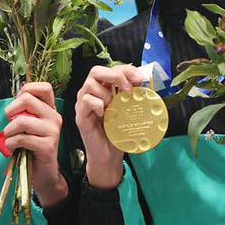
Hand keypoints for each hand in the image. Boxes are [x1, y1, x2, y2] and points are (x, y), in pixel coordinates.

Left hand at [3, 82, 67, 207]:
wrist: (44, 174)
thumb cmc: (32, 149)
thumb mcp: (29, 127)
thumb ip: (24, 113)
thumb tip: (11, 106)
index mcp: (50, 109)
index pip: (44, 87)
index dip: (27, 90)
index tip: (17, 105)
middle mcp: (54, 117)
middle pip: (28, 99)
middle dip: (11, 110)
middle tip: (9, 123)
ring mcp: (53, 131)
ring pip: (22, 121)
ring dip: (9, 131)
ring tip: (9, 139)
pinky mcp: (48, 146)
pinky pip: (22, 138)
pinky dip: (11, 143)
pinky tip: (12, 148)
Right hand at [74, 63, 150, 190]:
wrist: (109, 156)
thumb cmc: (118, 133)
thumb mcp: (129, 110)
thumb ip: (133, 94)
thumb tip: (144, 80)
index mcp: (104, 88)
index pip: (112, 69)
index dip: (126, 69)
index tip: (140, 78)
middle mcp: (91, 92)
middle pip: (96, 71)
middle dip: (115, 75)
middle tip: (127, 88)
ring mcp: (83, 103)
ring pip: (90, 84)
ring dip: (106, 93)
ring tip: (113, 107)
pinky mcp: (80, 115)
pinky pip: (86, 100)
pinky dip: (97, 103)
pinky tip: (105, 113)